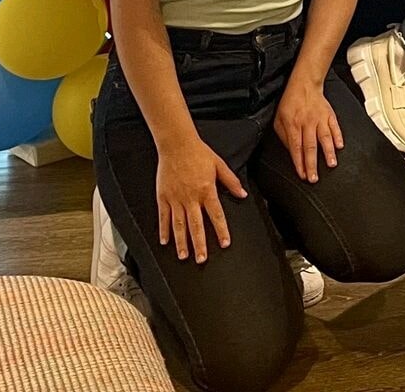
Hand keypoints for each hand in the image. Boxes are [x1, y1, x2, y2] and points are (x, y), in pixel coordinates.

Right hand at [156, 137, 246, 262]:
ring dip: (181, 242)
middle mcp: (191, 197)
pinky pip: (163, 217)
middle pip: (196, 225)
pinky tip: (164, 241)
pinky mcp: (163, 197)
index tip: (224, 243)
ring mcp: (175, 198)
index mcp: (207, 190)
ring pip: (178, 225)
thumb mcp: (220, 165)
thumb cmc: (199, 153)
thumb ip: (231, 182)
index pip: (216, 215)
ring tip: (183, 256)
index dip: (221, 231)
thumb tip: (242, 194)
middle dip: (199, 244)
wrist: (177, 144)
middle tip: (201, 259)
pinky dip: (163, 230)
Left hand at [272, 74, 343, 183]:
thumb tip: (292, 153)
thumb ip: (284, 137)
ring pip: (325, 138)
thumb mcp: (279, 120)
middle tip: (315, 177)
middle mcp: (307, 123)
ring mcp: (320, 119)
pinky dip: (338, 136)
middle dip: (312, 164)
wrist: (304, 85)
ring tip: (332, 164)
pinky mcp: (329, 115)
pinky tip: (340, 146)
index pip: (296, 148)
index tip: (303, 175)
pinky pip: (335, 127)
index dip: (299, 163)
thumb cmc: (290, 103)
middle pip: (310, 146)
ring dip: (328, 152)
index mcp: (293, 125)